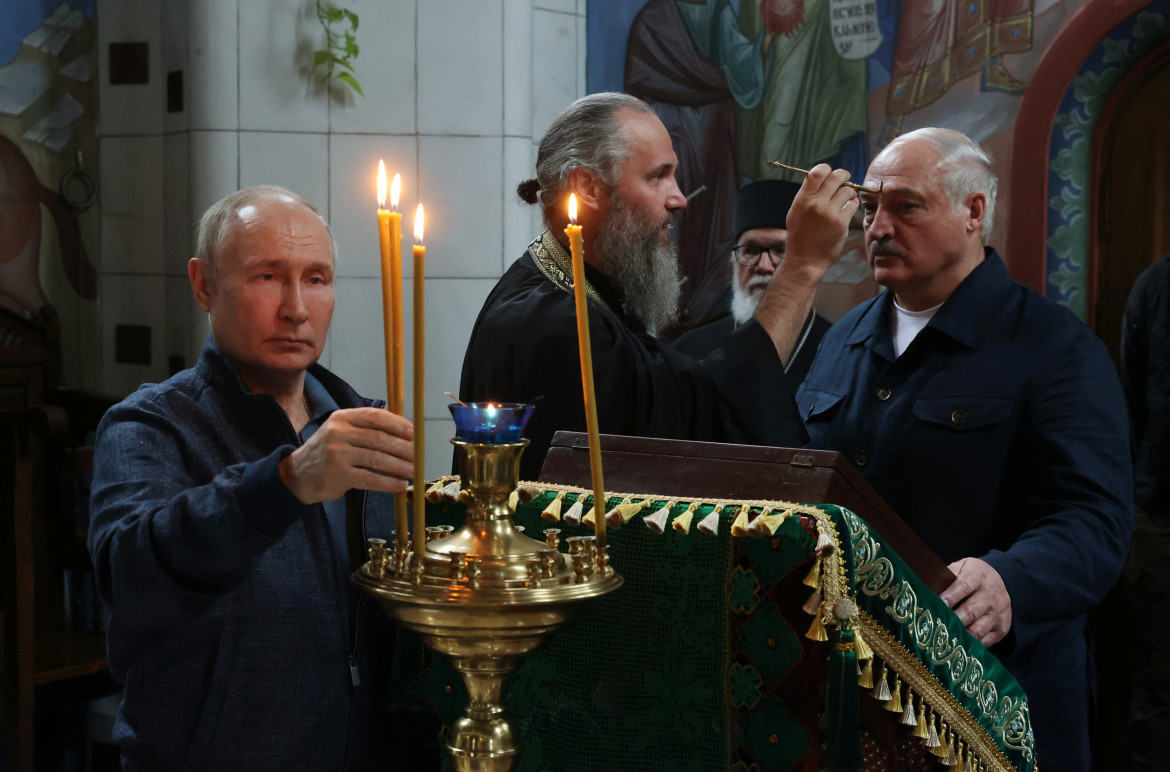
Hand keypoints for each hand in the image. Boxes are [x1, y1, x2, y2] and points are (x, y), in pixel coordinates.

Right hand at [280, 407, 413, 503]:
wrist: (298, 474)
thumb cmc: (327, 452)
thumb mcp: (341, 432)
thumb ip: (366, 430)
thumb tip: (404, 435)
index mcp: (343, 418)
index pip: (375, 416)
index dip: (397, 424)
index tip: (414, 433)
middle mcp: (338, 432)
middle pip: (379, 438)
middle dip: (403, 448)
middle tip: (418, 456)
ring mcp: (337, 453)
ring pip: (377, 458)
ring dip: (399, 466)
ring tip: (413, 471)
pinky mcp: (338, 474)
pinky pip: (369, 478)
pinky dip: (388, 482)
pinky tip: (400, 485)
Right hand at [782, 164, 858, 278]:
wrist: (804, 260)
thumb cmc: (799, 235)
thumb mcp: (795, 212)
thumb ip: (807, 195)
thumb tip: (823, 178)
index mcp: (802, 199)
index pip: (817, 172)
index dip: (826, 169)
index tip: (830, 173)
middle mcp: (816, 204)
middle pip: (836, 177)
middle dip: (843, 175)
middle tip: (845, 178)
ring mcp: (829, 213)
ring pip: (847, 190)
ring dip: (849, 192)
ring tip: (845, 199)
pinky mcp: (841, 223)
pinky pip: (853, 205)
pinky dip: (852, 204)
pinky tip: (847, 209)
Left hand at [940, 557, 1012, 645]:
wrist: (1003, 582)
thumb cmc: (972, 576)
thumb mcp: (962, 567)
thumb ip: (946, 575)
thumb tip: (925, 587)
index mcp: (978, 576)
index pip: (963, 587)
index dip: (950, 597)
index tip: (939, 604)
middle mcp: (991, 595)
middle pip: (970, 611)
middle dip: (953, 620)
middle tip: (936, 626)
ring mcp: (998, 613)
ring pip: (978, 629)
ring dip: (961, 636)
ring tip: (944, 639)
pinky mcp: (1001, 628)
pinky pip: (985, 641)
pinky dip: (971, 645)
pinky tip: (957, 646)